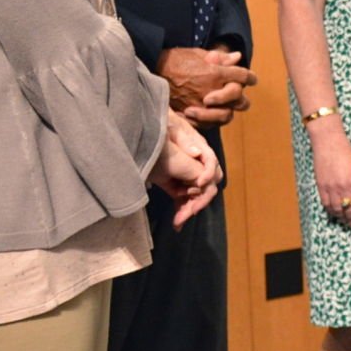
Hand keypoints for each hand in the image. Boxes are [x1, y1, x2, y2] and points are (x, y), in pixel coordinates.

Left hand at [149, 110, 223, 228]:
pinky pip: (183, 200)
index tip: (197, 183)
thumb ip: (184, 141)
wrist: (138, 132)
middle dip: (200, 198)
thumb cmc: (157, 126)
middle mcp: (197, 163)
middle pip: (208, 183)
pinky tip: (176, 224)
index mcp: (199, 148)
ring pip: (196, 195)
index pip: (211, 163)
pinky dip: (181, 211)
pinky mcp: (175, 185)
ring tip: (178, 221)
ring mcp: (186, 175)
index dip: (208, 174)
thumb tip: (197, 152)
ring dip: (189, 208)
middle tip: (188, 211)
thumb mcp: (170, 130)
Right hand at [158, 46, 256, 124]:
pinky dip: (213, 120)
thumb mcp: (198, 54)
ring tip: (221, 106)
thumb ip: (219, 58)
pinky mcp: (191, 117)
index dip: (250, 77)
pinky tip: (210, 114)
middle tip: (234, 93)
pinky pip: (210, 124)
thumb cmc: (175, 60)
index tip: (252, 78)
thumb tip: (237, 57)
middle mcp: (211, 91)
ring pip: (227, 115)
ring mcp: (202, 106)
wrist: (151, 72)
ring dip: (228, 110)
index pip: (243, 76)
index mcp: (215, 73)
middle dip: (239, 95)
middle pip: (239, 98)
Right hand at [308, 120, 350, 229]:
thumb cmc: (345, 150)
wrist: (328, 141)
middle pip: (350, 210)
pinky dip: (331, 211)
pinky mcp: (321, 185)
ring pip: (337, 210)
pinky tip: (334, 213)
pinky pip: (326, 203)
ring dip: (342, 218)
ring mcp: (331, 187)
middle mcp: (344, 187)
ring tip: (346, 222)